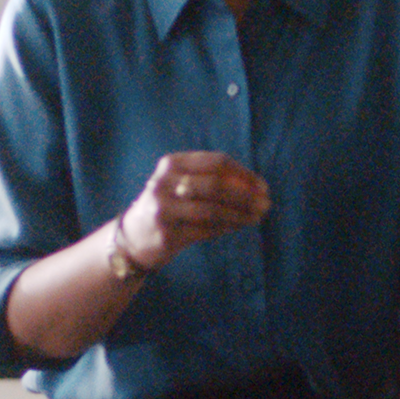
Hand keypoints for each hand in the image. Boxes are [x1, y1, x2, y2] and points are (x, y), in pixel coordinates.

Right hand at [117, 151, 269, 269]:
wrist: (134, 236)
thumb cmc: (169, 205)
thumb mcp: (181, 182)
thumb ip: (213, 179)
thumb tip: (257, 187)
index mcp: (172, 163)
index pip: (217, 162)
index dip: (244, 174)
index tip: (263, 186)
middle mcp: (165, 183)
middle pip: (216, 185)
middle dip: (246, 195)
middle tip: (266, 204)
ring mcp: (164, 209)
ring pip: (213, 210)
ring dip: (240, 215)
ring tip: (257, 217)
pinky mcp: (167, 234)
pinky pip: (206, 230)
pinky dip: (226, 228)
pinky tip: (238, 226)